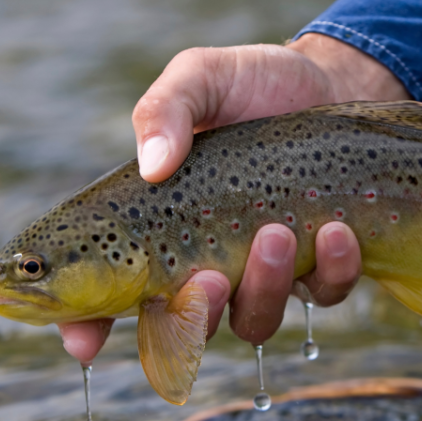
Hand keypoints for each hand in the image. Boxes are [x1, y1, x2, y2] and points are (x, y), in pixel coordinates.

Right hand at [60, 34, 410, 361]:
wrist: (330, 82)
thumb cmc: (254, 83)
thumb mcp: (202, 78)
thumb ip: (167, 109)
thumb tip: (152, 165)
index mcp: (164, 225)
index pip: (116, 289)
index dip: (90, 324)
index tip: (84, 342)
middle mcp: (210, 258)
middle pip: (191, 322)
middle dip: (199, 311)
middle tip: (209, 275)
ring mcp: (267, 269)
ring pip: (257, 319)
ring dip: (266, 287)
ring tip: (278, 232)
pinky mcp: (321, 264)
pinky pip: (324, 293)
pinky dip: (331, 271)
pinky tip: (337, 230)